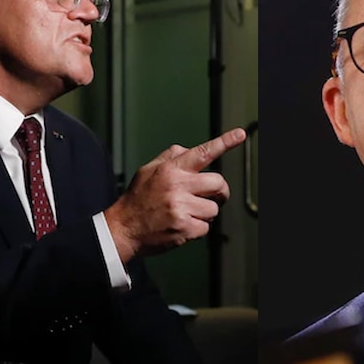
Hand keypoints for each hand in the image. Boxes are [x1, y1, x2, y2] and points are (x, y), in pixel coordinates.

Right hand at [104, 127, 246, 261]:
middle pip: (218, 183)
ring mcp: (180, 208)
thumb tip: (188, 149)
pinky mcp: (183, 228)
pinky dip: (197, 229)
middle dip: (219, 191)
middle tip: (211, 196)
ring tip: (187, 213)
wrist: (123, 228)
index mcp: (170, 170)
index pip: (202, 152)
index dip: (224, 142)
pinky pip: (206, 227)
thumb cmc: (137, 199)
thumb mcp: (148, 170)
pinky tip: (182, 225)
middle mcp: (177, 186)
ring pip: (214, 208)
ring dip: (205, 213)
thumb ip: (170, 158)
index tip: (240, 134)